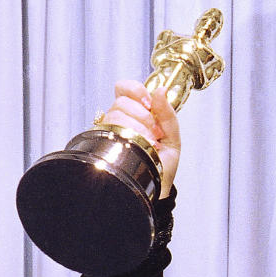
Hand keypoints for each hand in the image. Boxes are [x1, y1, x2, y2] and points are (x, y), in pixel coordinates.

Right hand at [101, 79, 181, 196]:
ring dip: (138, 128)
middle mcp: (120, 120)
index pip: (123, 88)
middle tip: (154, 131)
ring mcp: (110, 132)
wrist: (156, 188)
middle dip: (142, 115)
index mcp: (137, 113)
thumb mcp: (172, 137)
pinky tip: (140, 147)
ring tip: (150, 142)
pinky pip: (110, 130)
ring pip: (115, 114)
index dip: (134, 90)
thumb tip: (161, 90)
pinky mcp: (103, 144)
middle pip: (121, 101)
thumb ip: (167, 113)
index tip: (148, 102)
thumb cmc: (162, 165)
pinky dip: (130, 136)